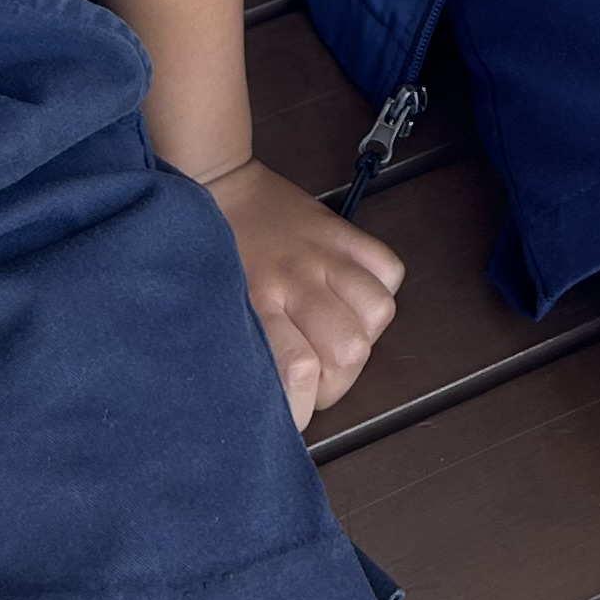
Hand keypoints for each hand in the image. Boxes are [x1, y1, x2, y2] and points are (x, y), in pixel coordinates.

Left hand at [203, 158, 404, 427]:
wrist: (214, 183)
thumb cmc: (211, 258)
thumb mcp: (216, 311)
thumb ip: (247, 351)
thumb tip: (268, 404)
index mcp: (254, 306)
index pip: (299, 372)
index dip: (305, 409)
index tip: (293, 416)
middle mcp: (292, 281)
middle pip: (348, 351)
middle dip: (338, 382)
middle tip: (316, 380)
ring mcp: (323, 254)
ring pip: (376, 314)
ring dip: (364, 336)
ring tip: (338, 337)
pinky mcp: (343, 230)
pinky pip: (389, 269)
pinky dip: (381, 290)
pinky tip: (355, 298)